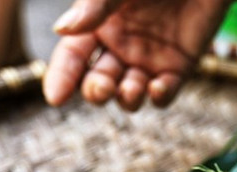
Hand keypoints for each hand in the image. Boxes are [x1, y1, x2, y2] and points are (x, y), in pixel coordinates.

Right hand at [43, 0, 229, 109]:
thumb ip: (95, 8)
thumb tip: (61, 30)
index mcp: (98, 24)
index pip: (73, 57)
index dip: (62, 77)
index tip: (55, 98)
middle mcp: (120, 46)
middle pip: (99, 81)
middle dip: (97, 91)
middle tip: (102, 89)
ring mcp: (149, 58)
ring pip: (130, 93)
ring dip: (127, 98)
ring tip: (130, 90)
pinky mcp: (180, 66)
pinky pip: (166, 92)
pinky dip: (160, 97)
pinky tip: (157, 88)